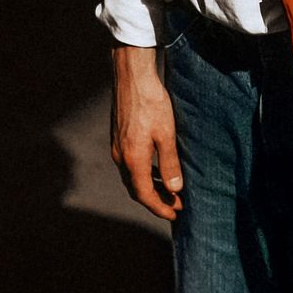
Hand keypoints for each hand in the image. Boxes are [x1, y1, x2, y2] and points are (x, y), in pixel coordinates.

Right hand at [109, 45, 183, 220]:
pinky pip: (130, 165)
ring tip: (169, 191)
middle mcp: (120, 157)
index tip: (175, 214)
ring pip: (132, 177)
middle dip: (156, 200)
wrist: (132, 78)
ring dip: (150, 187)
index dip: (160, 207)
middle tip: (176, 206)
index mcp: (132, 159)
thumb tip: (175, 188)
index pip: (144, 194)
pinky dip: (144, 174)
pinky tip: (157, 170)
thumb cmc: (152, 103)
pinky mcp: (118, 138)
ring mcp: (117, 148)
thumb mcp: (166, 134)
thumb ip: (169, 163)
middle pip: (136, 189)